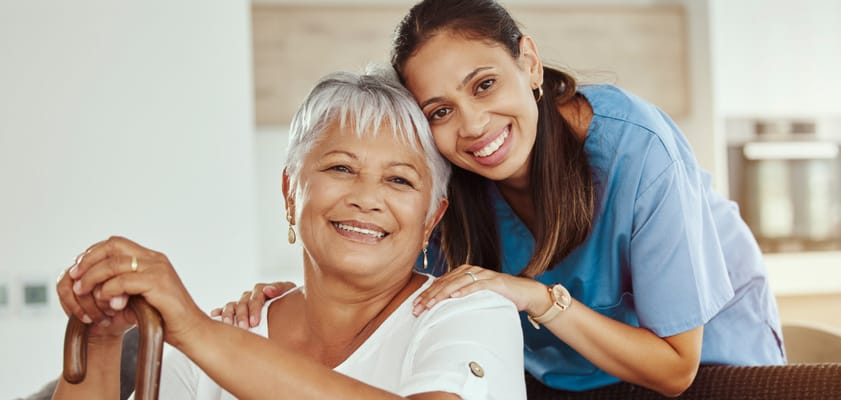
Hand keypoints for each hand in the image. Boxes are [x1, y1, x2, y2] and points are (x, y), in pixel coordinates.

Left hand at [64, 236, 206, 347]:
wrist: (191, 331)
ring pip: (115, 263)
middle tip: (75, 276)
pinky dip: (108, 290)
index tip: (79, 269)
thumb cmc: (166, 318)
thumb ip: (122, 286)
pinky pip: (123, 281)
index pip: (116, 243)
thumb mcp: (140, 297)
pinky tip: (106, 301)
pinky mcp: (158, 283)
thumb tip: (94, 285)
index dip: (93, 253)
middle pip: (113, 246)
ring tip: (83, 291)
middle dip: (89, 260)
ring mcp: (158, 269)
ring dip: (93, 277)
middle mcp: (155, 259)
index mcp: (152, 259)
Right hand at [210, 281, 295, 327]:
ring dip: (229, 315)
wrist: (290, 308)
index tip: (255, 321)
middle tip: (245, 328)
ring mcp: (243, 303)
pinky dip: (219, 312)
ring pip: (232, 306)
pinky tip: (215, 315)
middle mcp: (250, 296)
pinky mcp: (237, 311)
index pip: (256, 296)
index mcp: (262, 290)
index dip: (254, 308)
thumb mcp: (289, 292)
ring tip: (229, 325)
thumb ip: (280, 289)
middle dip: (242, 315)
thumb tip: (268, 290)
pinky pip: (225, 309)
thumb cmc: (290, 300)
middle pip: (243, 302)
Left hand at [411, 264, 549, 315]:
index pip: (440, 283)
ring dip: (442, 294)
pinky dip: (465, 290)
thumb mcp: (474, 296)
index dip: (426, 294)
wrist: (523, 292)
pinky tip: (455, 295)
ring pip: (457, 283)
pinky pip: (477, 285)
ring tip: (431, 304)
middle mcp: (470, 271)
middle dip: (429, 296)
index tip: (414, 306)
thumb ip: (459, 297)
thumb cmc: (497, 295)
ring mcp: (482, 275)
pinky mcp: (494, 282)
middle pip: (445, 283)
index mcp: (462, 273)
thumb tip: (439, 308)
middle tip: (417, 308)